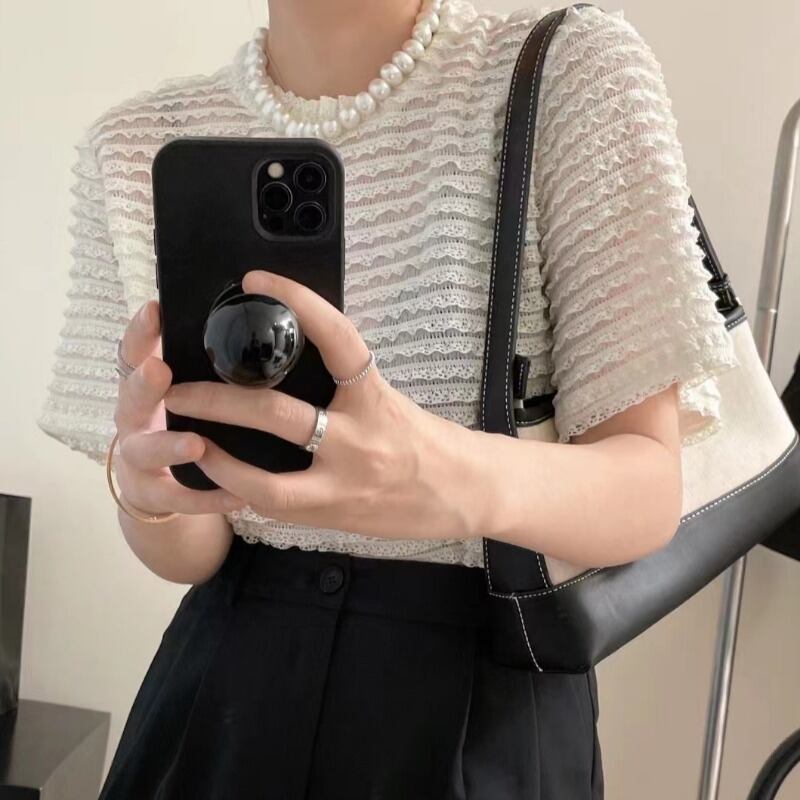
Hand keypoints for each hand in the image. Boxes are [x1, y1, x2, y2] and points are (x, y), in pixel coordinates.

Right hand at [112, 300, 245, 516]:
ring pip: (145, 452)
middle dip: (143, 385)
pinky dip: (207, 497)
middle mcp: (135, 419)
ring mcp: (139, 459)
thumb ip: (201, 364)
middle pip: (130, 399)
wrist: (158, 485)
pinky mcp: (154, 495)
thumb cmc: (178, 421)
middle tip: (159, 370)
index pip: (134, 353)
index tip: (155, 310)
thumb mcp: (185, 389)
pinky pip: (179, 499)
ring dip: (169, 445)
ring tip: (196, 443)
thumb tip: (248, 318)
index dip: (140, 333)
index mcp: (143, 387)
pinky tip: (237, 495)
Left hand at [162, 269, 485, 541]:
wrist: (467, 492)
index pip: (336, 337)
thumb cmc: (430, 441)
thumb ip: (346, 387)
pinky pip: (278, 508)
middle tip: (178, 387)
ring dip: (217, 459)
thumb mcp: (390, 401)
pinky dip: (244, 493)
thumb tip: (295, 359)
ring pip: (266, 478)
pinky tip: (221, 482)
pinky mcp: (336, 516)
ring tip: (187, 442)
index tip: (258, 280)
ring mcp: (345, 483)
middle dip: (216, 400)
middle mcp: (360, 438)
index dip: (297, 302)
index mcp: (374, 397)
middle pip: (276, 413)